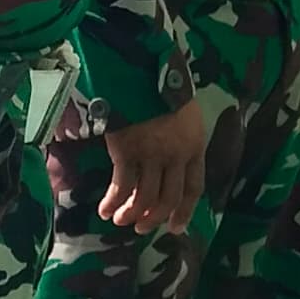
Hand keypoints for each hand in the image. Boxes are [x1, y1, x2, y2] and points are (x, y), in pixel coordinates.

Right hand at [96, 102, 206, 235]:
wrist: (140, 70)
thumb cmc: (160, 89)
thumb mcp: (184, 115)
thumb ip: (181, 140)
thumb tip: (170, 166)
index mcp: (194, 146)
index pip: (194, 187)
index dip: (185, 211)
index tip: (175, 227)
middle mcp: (176, 156)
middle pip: (169, 198)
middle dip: (154, 218)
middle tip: (141, 228)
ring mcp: (152, 156)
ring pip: (145, 198)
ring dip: (131, 214)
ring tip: (120, 220)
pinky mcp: (127, 153)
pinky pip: (121, 187)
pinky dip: (113, 202)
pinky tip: (104, 210)